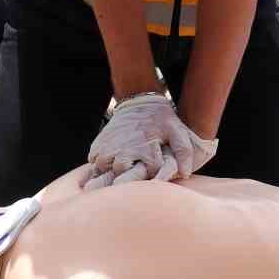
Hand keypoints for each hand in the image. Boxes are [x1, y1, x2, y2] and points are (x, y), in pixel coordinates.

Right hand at [81, 94, 216, 190]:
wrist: (140, 102)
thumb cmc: (161, 120)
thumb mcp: (177, 132)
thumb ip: (184, 152)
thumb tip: (185, 173)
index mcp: (144, 150)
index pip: (144, 177)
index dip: (149, 174)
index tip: (152, 165)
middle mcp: (124, 150)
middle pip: (120, 176)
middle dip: (126, 175)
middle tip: (133, 167)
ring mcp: (109, 145)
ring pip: (103, 170)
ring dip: (110, 170)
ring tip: (120, 164)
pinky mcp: (98, 142)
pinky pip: (93, 161)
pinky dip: (99, 163)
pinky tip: (111, 158)